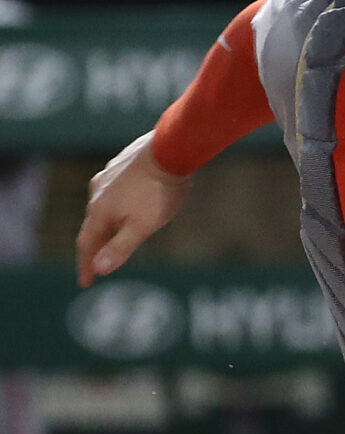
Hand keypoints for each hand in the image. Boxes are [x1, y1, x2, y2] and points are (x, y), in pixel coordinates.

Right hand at [76, 133, 189, 286]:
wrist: (170, 150)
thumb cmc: (158, 191)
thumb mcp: (142, 226)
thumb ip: (120, 248)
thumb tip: (99, 269)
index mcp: (99, 211)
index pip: (87, 245)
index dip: (86, 266)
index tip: (85, 283)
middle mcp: (96, 194)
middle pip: (93, 227)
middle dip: (96, 247)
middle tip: (97, 265)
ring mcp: (107, 178)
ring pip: (103, 208)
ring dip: (106, 226)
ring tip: (111, 239)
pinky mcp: (120, 167)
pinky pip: (114, 194)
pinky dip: (116, 208)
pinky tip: (125, 208)